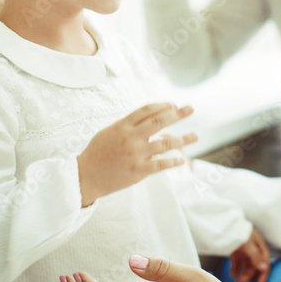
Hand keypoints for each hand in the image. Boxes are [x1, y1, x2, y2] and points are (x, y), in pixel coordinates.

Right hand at [77, 103, 197, 206]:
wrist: (85, 176)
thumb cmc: (96, 153)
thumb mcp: (109, 132)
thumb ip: (128, 125)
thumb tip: (148, 119)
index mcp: (123, 126)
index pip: (147, 110)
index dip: (162, 106)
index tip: (173, 105)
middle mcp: (131, 138)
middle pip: (159, 122)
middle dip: (177, 114)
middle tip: (191, 109)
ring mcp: (136, 154)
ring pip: (165, 144)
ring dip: (183, 139)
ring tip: (195, 136)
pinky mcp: (139, 170)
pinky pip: (161, 164)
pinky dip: (173, 162)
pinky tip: (182, 159)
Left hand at [228, 229, 270, 281]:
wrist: (223, 224)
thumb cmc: (237, 232)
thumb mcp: (248, 244)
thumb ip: (255, 256)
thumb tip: (264, 268)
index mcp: (259, 244)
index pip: (265, 261)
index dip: (263, 273)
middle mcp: (252, 247)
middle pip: (254, 264)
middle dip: (249, 275)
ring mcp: (243, 249)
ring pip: (246, 265)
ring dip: (242, 274)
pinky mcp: (235, 251)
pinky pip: (237, 263)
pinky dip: (236, 269)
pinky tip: (232, 275)